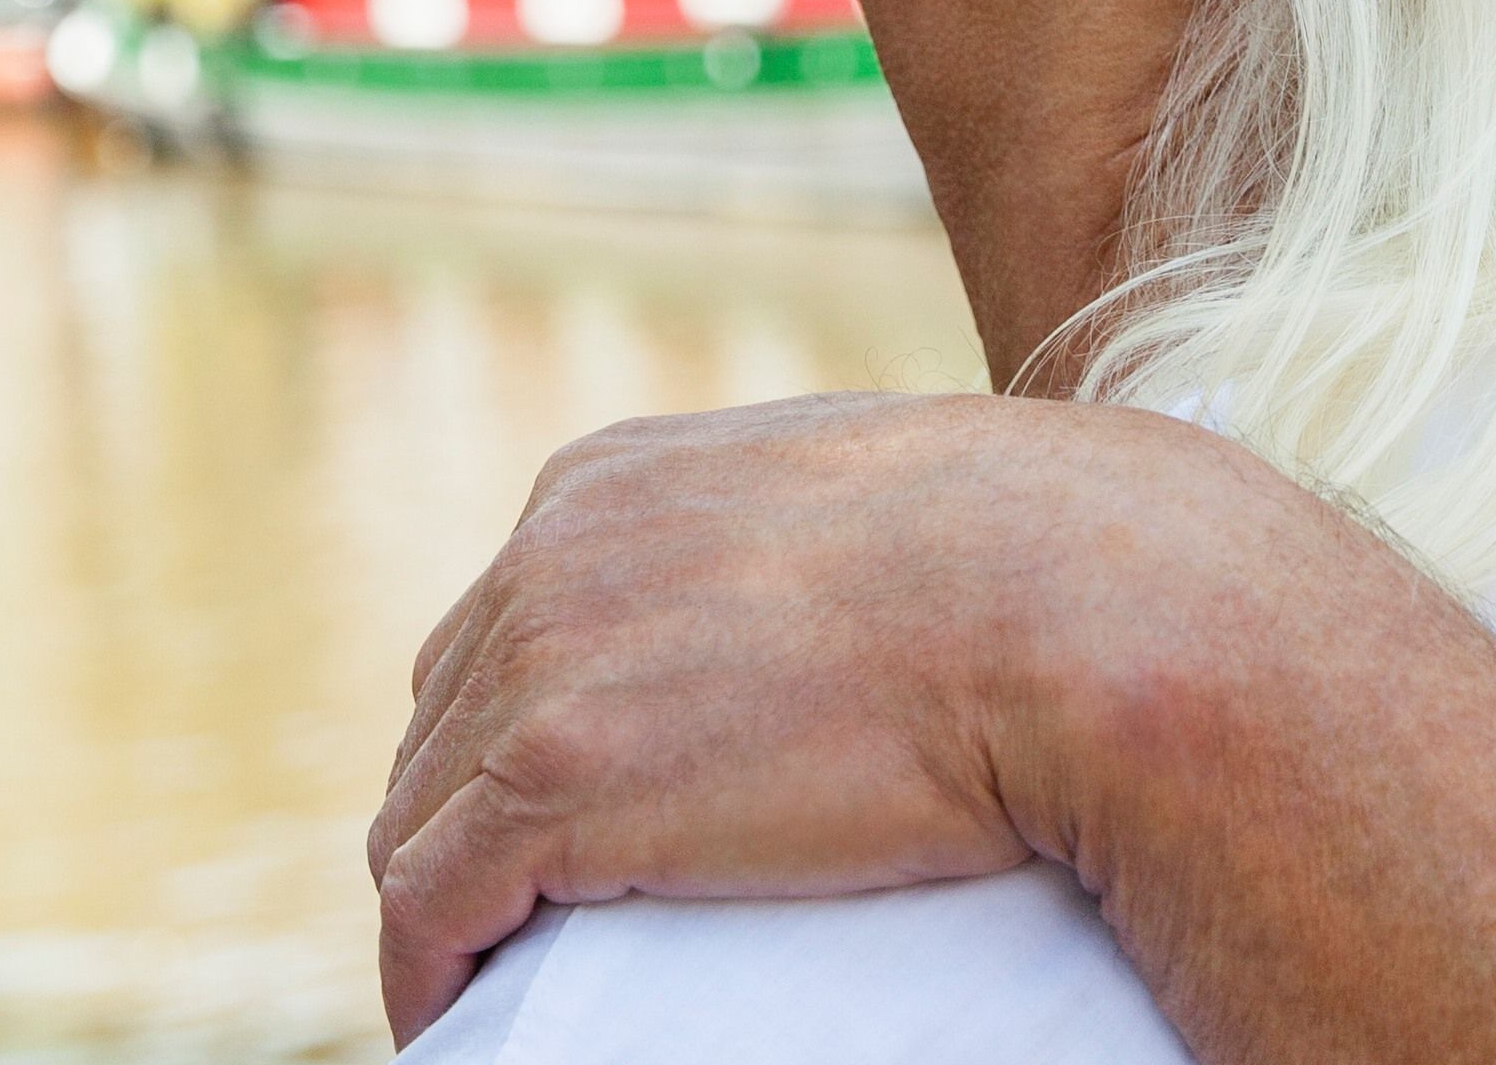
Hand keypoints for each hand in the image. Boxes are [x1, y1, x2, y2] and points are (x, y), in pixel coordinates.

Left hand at [369, 389, 1299, 1040]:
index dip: (509, 731)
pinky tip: (463, 1015)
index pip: (501, 624)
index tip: (543, 818)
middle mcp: (547, 556)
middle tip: (521, 917)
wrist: (1076, 603)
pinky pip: (431, 903)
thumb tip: (818, 611)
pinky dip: (430, 971)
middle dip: (467, 817)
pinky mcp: (555, 782)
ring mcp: (543, 664)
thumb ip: (785, 539)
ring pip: (419, 815)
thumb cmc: (1027, 562)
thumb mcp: (861, 499)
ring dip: (447, 903)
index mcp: (607, 484)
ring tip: (495, 977)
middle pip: (443, 720)